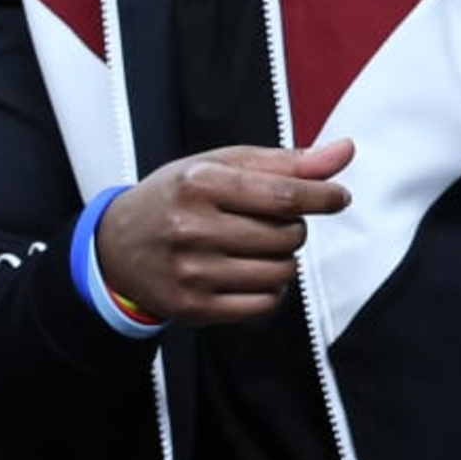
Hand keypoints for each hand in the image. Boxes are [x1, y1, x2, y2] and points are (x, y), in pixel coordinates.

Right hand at [95, 138, 355, 326]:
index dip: (323, 197)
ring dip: (284, 259)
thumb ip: (285, 161)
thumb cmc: (176, 197)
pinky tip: (251, 273)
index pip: (284, 195)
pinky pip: (265, 304)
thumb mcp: (220, 166)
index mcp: (200, 183)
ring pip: (281, 271)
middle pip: (288, 235)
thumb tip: (344, 152)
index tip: (338, 197)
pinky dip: (271, 289)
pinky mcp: (194, 307)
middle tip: (269, 222)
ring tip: (258, 247)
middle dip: (293, 227)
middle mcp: (193, 227)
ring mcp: (192, 271)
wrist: (117, 247)